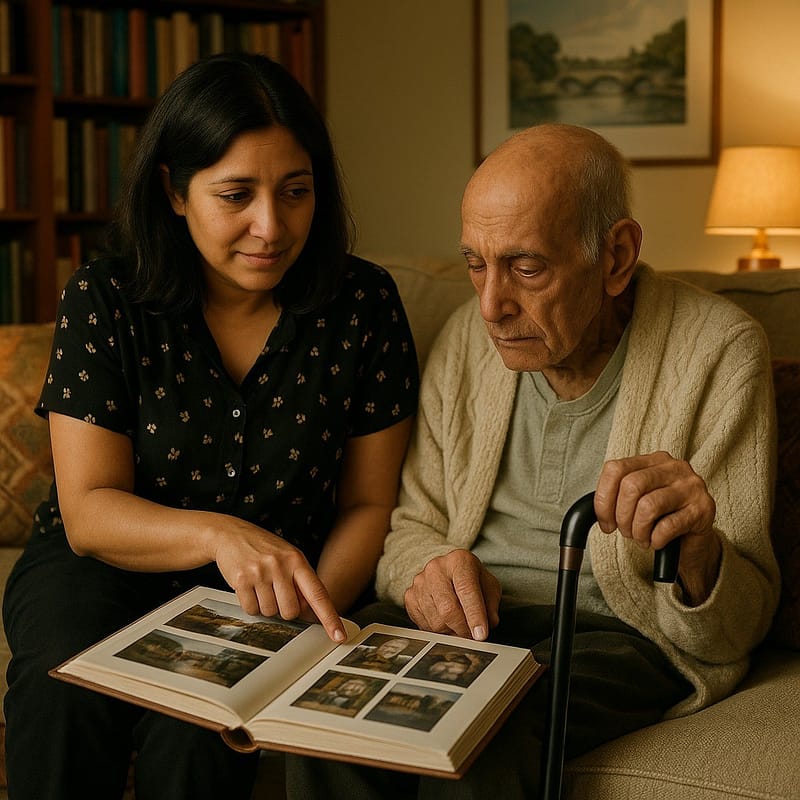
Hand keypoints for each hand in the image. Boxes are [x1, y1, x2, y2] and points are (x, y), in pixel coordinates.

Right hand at [211, 517, 345, 641]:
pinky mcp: (242, 580)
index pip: (318, 594)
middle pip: (291, 611)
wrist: (231, 534)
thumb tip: (309, 611)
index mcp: (297, 560)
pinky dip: (250, 604)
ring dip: (265, 605)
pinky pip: (251, 609)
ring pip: (270, 612)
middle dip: (283, 608)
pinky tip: (248, 587)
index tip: (339, 635)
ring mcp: (261, 572)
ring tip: (260, 585)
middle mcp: (281, 565)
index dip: (330, 617)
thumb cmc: (264, 549)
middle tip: (275, 591)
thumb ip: (300, 582)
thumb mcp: (288, 558)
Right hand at [403, 550, 500, 639]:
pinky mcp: (410, 596)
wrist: (449, 573)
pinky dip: (438, 631)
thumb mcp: (489, 587)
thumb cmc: (471, 580)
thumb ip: (491, 605)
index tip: (481, 635)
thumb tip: (488, 623)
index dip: (475, 615)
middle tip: (472, 637)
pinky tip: (446, 623)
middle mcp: (436, 568)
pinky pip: (423, 625)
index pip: (466, 590)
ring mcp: (420, 582)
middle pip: (447, 609)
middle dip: (463, 629)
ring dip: (451, 632)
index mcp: (459, 560)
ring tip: (460, 627)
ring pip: (436, 622)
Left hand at [595, 451, 719, 603]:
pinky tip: (657, 542)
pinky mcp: (704, 509)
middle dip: (622, 516)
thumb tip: (591, 510)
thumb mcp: (637, 500)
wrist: (693, 541)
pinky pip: (667, 526)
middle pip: (631, 486)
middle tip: (626, 532)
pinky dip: (655, 540)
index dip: (603, 499)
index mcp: (653, 460)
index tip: (605, 522)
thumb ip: (616, 496)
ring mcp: (691, 486)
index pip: (615, 469)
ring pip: (648, 506)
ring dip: (638, 530)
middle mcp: (674, 467)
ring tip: (641, 538)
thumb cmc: (660, 518)